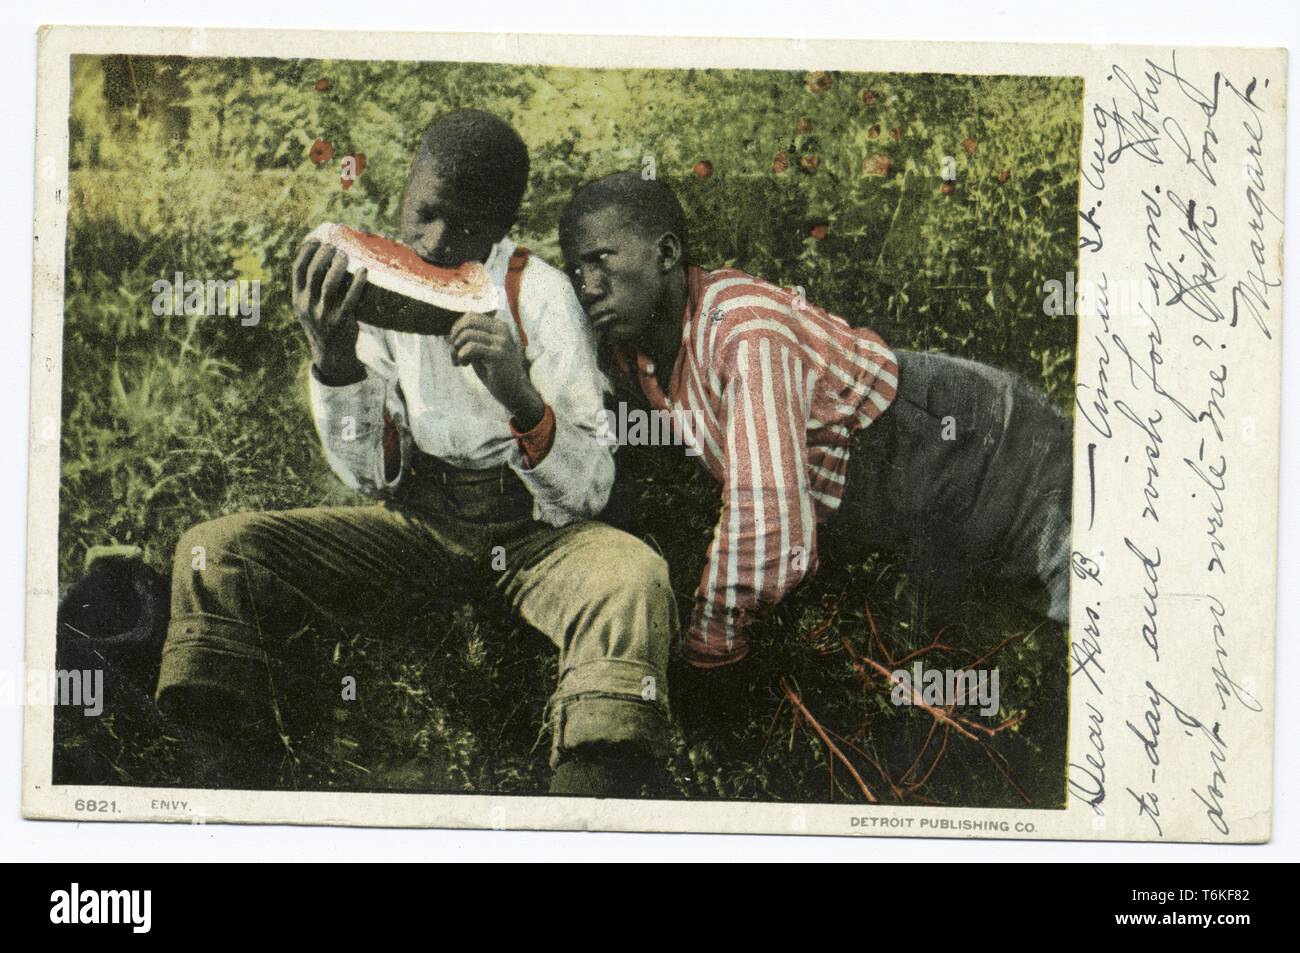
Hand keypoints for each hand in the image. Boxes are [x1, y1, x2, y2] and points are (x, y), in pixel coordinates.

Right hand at [292, 239, 366, 382]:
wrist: (331, 354)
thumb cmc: (323, 323)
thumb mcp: (309, 307)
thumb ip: (312, 288)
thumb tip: (325, 258)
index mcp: (297, 299)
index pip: (297, 270)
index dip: (305, 251)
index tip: (316, 239)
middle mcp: (307, 305)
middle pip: (313, 273)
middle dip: (324, 255)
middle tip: (335, 246)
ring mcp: (323, 314)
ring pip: (329, 284)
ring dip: (338, 266)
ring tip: (346, 255)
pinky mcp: (341, 321)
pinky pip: (351, 299)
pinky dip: (358, 283)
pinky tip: (363, 271)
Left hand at [449, 313, 544, 428]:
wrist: (514, 392)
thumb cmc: (495, 373)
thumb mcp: (482, 351)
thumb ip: (471, 340)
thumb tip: (449, 334)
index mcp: (499, 326)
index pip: (471, 316)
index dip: (457, 329)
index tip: (455, 345)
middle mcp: (502, 330)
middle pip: (468, 321)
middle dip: (455, 336)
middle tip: (454, 352)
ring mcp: (502, 342)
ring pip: (467, 335)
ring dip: (456, 350)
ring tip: (459, 361)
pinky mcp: (498, 354)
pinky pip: (471, 348)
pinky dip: (462, 356)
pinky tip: (465, 365)